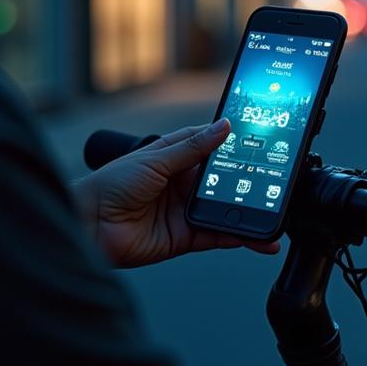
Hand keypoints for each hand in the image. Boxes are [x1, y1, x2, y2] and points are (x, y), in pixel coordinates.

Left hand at [72, 119, 279, 267]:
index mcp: (175, 157)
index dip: (234, 143)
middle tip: (276, 180)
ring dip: (249, 212)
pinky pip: (219, 234)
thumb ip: (192, 148)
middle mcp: (183, 183)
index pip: (211, 146)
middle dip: (249, 181)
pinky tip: (258, 237)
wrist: (89, 225)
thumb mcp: (155, 160)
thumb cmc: (110, 185)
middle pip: (224, 180)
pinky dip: (239, 237)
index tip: (262, 138)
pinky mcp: (186, 236)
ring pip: (226, 209)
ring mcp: (185, 210)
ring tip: (274, 212)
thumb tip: (223, 128)